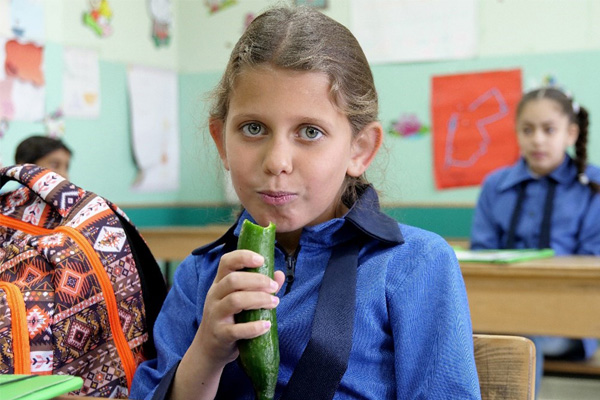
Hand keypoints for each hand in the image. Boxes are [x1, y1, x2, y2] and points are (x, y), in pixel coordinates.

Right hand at [193, 249, 284, 366]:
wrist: (209, 348)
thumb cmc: (229, 319)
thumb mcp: (240, 300)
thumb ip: (260, 287)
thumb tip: (279, 274)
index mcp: (220, 283)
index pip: (226, 262)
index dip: (243, 257)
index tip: (261, 260)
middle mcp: (215, 296)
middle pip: (233, 280)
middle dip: (257, 280)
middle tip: (274, 287)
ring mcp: (215, 315)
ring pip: (235, 301)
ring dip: (259, 299)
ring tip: (274, 303)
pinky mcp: (220, 334)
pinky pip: (236, 330)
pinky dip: (254, 327)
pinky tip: (266, 325)